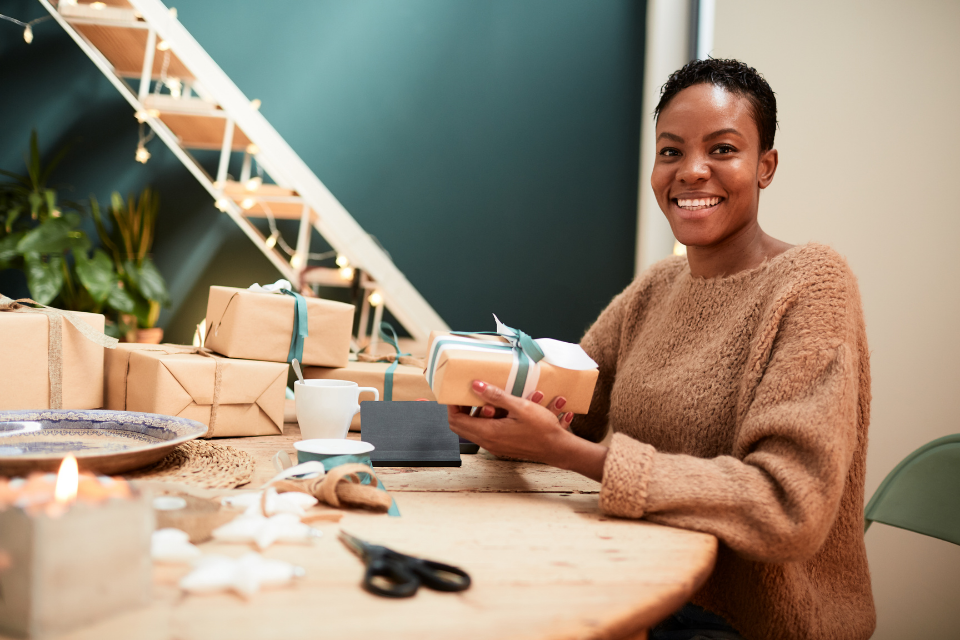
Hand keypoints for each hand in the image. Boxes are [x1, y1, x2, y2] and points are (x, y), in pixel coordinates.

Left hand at [447, 381, 607, 480]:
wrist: (557, 448)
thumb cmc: (542, 430)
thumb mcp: (519, 406)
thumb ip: (496, 396)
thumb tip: (476, 386)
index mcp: (488, 432)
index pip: (456, 420)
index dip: (452, 405)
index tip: (456, 392)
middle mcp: (487, 442)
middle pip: (460, 426)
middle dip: (461, 408)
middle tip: (470, 394)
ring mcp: (494, 446)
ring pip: (472, 429)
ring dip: (475, 414)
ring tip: (489, 400)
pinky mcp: (501, 446)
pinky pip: (484, 432)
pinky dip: (485, 420)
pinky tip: (499, 410)